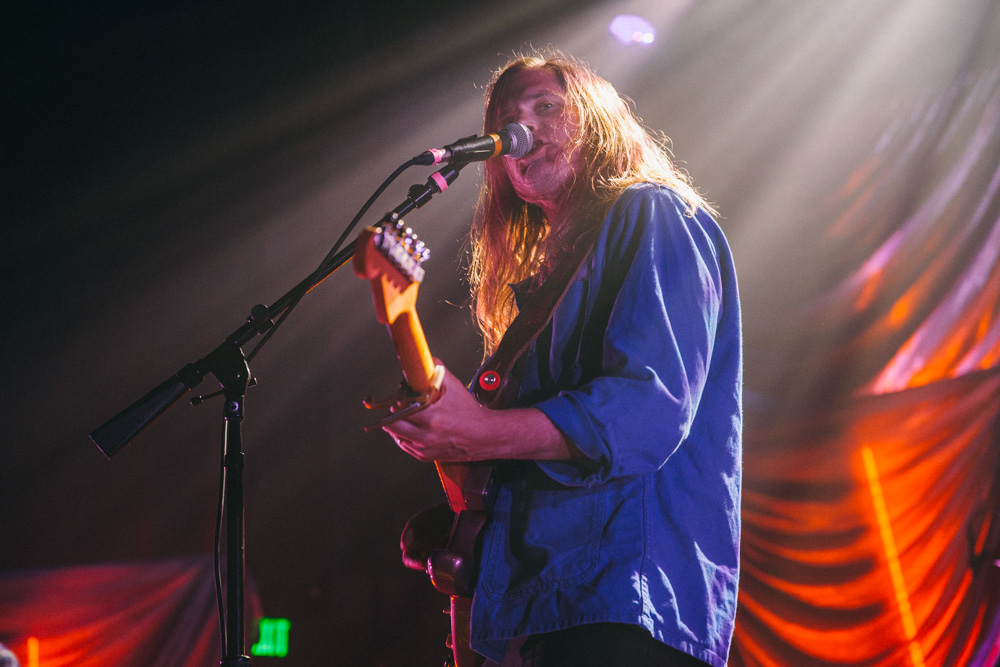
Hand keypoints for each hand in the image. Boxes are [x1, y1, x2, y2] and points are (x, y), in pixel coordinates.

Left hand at [382, 363, 578, 462]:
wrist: (484, 436)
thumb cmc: (470, 411)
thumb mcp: (455, 387)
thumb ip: (437, 371)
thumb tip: (423, 360)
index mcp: (433, 418)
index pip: (402, 409)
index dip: (397, 401)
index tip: (398, 397)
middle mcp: (428, 436)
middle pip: (394, 426)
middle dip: (392, 414)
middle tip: (396, 406)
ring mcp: (426, 449)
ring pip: (397, 437)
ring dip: (396, 426)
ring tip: (403, 416)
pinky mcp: (426, 456)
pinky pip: (406, 446)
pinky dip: (404, 437)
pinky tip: (409, 428)